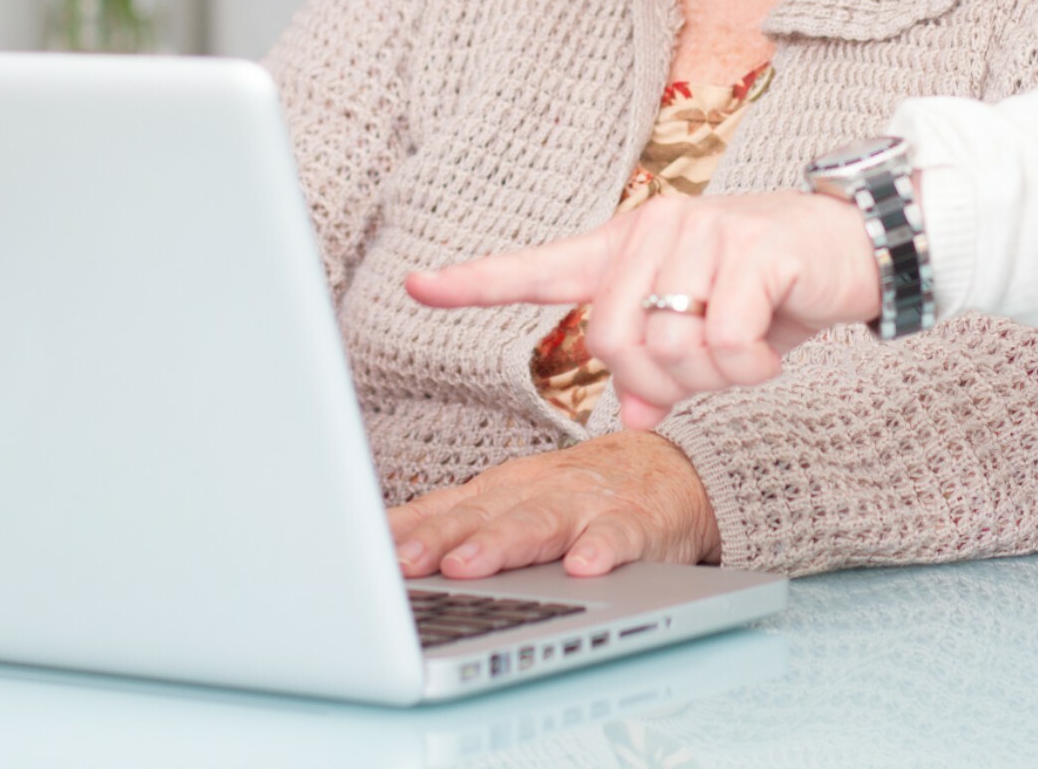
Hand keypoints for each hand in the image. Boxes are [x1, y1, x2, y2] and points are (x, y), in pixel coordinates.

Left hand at [389, 432, 720, 579]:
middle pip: (484, 514)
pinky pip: (618, 535)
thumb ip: (455, 523)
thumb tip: (376, 549)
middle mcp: (538, 492)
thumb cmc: (577, 495)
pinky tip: (585, 567)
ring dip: (503, 542)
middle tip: (405, 563)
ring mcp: (587, 504)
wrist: (671, 470)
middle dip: (441, 538)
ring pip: (541, 522)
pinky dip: (602, 549)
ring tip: (470, 566)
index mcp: (503, 490)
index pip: (446, 508)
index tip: (366, 552)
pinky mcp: (637, 521)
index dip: (408, 530)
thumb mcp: (513, 503)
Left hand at [406, 190, 881, 427]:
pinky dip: (749, 368)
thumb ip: (660, 368)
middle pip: (611, 342)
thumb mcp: (706, 330)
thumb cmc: (772, 287)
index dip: (477, 281)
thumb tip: (635, 416)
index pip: (540, 267)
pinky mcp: (752, 248)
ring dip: (713, 379)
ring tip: (745, 353)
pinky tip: (770, 347)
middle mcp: (657, 227)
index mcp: (630, 244)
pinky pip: (723, 346)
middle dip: (658, 383)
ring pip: (669, 350)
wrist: (853, 248)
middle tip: (705, 377)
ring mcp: (704, 231)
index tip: (418, 284)